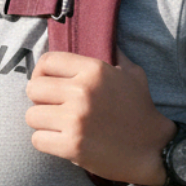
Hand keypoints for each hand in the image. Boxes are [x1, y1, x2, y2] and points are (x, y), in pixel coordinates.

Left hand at [25, 48, 175, 184]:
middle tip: (52, 107)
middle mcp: (82, 91)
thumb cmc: (141, 110)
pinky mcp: (72, 146)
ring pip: (31, 116)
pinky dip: (46, 142)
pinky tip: (60, 141)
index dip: (41, 72)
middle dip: (40, 99)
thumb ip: (114, 54)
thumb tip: (106, 37)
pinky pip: (37, 139)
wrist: (153, 149)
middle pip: (33, 88)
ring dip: (42, 122)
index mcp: (94, 70)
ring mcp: (76, 119)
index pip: (47, 61)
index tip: (46, 83)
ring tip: (57, 125)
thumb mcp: (132, 73)